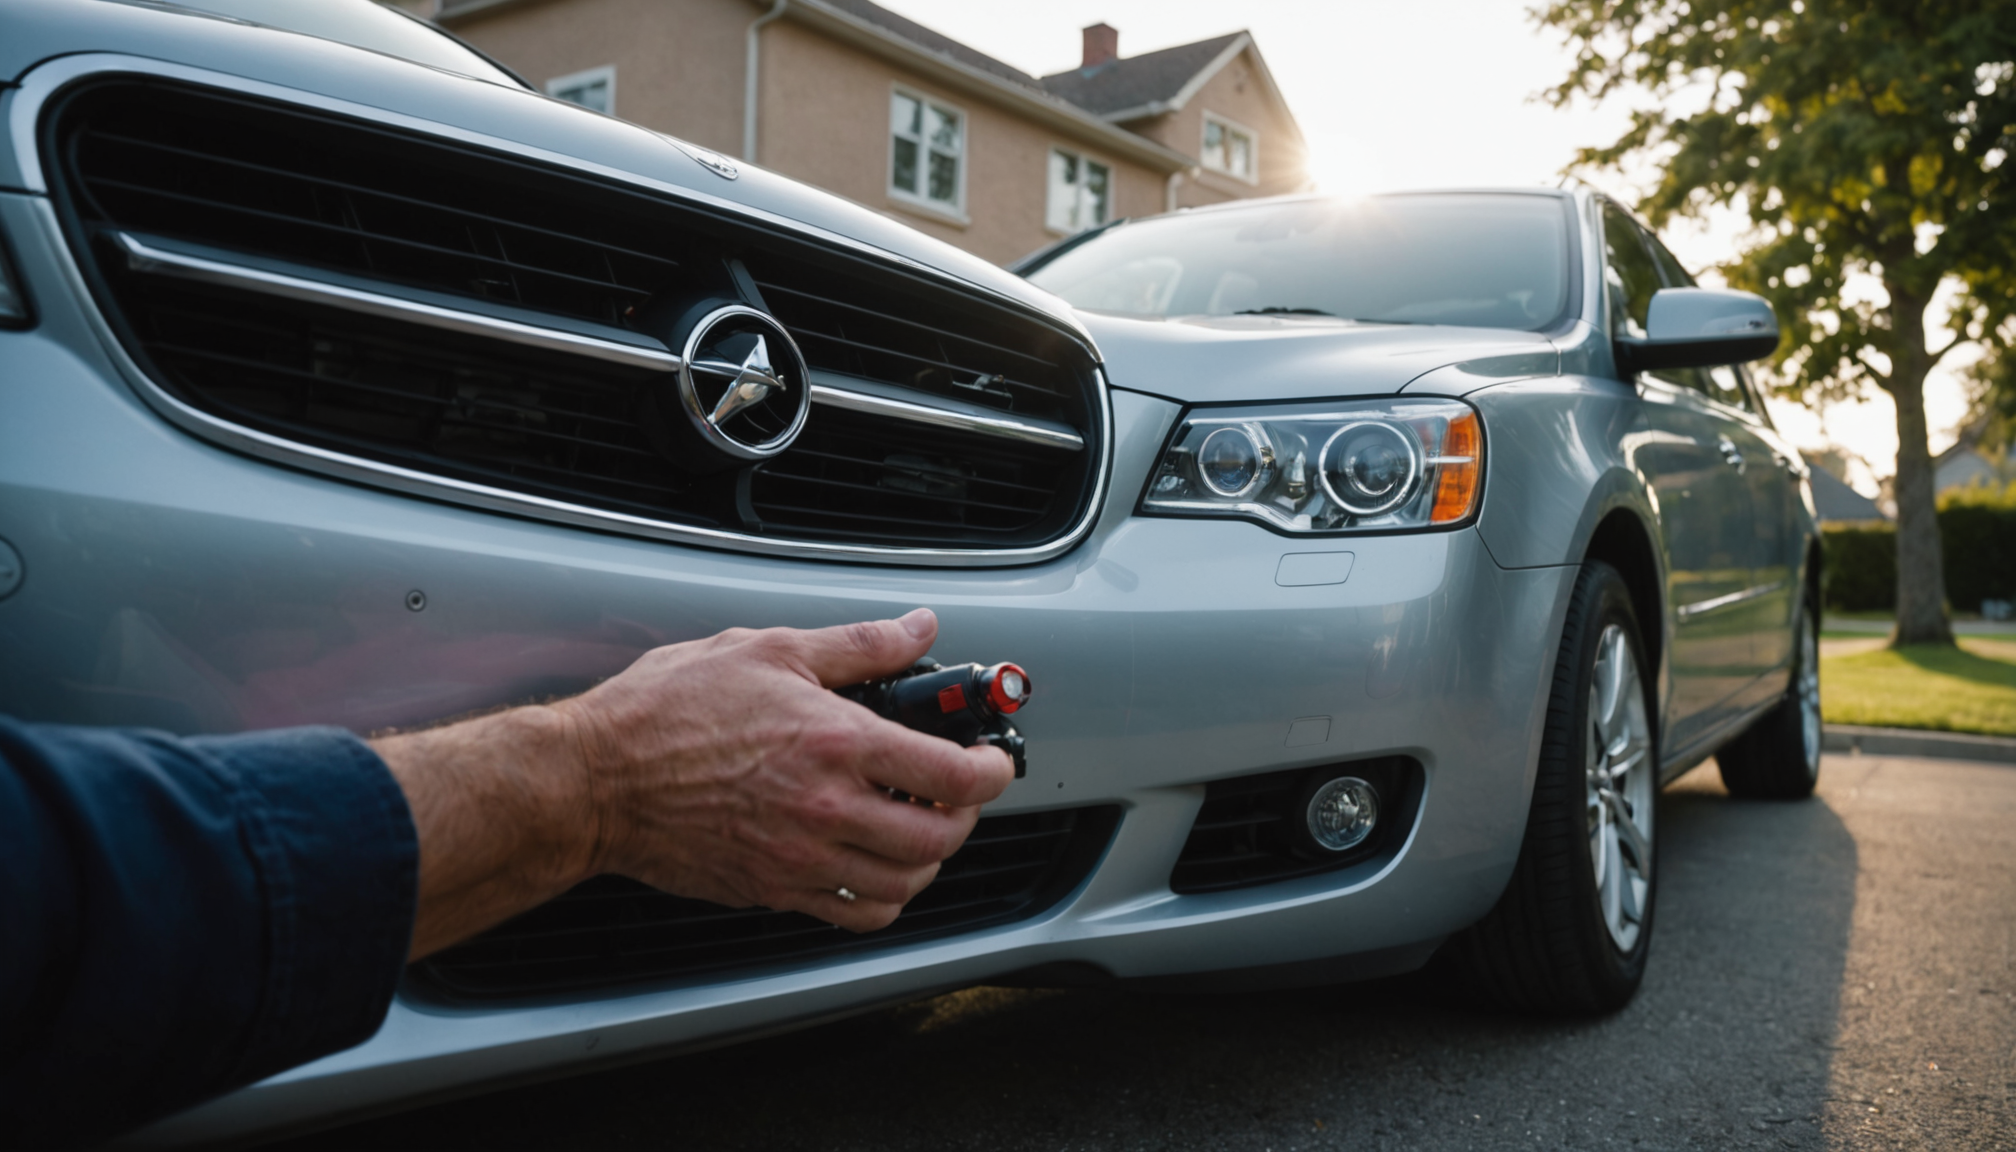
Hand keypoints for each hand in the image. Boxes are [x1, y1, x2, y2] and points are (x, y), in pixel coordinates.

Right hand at [375, 609, 1015, 957]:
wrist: (594, 779)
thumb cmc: (666, 711)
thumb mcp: (768, 649)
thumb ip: (858, 644)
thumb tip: (919, 627)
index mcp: (836, 743)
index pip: (953, 773)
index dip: (992, 769)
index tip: (992, 758)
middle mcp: (827, 809)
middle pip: (941, 837)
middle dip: (966, 814)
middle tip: (957, 789)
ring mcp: (802, 860)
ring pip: (906, 883)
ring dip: (930, 857)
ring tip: (918, 823)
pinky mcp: (774, 891)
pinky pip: (857, 916)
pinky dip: (886, 899)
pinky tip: (876, 865)